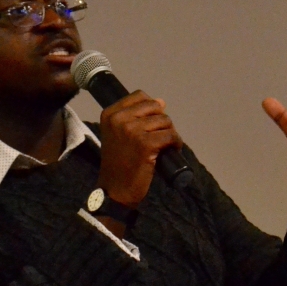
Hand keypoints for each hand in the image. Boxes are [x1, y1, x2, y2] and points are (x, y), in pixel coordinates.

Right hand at [97, 90, 182, 207]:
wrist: (116, 190)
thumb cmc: (119, 162)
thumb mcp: (118, 134)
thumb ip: (135, 116)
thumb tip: (161, 101)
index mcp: (110, 114)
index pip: (140, 96)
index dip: (152, 108)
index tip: (151, 124)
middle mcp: (119, 119)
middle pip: (155, 107)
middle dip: (162, 121)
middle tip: (159, 137)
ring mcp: (132, 131)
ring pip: (165, 121)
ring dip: (169, 133)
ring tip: (164, 146)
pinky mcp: (146, 144)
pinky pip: (170, 136)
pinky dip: (176, 143)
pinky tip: (172, 150)